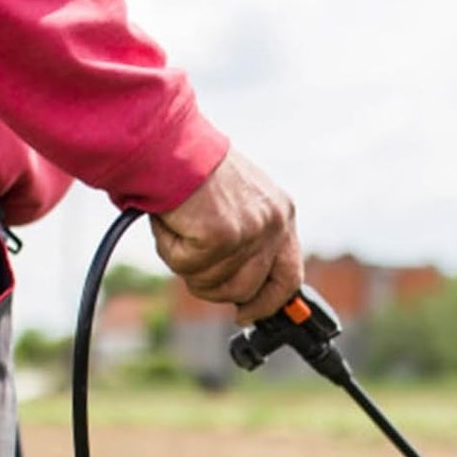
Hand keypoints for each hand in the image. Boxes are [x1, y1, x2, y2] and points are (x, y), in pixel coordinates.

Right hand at [149, 149, 301, 323]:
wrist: (167, 141)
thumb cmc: (192, 173)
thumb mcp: (236, 206)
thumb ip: (247, 245)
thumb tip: (244, 296)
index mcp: (281, 215)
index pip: (289, 278)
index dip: (266, 304)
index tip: (245, 315)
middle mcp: (272, 223)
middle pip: (246, 290)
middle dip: (213, 286)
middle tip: (192, 263)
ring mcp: (249, 231)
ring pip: (215, 284)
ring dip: (188, 266)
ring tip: (181, 228)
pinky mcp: (220, 235)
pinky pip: (188, 268)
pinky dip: (170, 249)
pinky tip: (171, 220)